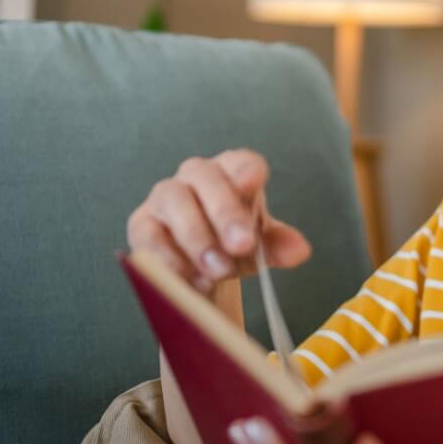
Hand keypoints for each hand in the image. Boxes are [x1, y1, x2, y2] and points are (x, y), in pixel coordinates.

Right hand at [126, 149, 311, 294]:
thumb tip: (300, 250)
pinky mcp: (142, 224)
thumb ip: (279, 245)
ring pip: (175, 202)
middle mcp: (196, 176)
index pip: (241, 162)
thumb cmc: (234, 243)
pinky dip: (171, 260)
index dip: (246, 170)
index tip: (253, 183)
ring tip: (218, 271)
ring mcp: (165, 197)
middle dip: (225, 213)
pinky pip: (150, 236)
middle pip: (207, 179)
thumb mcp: (261, 245)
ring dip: (197, 238)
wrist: (201, 268)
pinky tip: (192, 281)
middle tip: (242, 246)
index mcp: (232, 172)